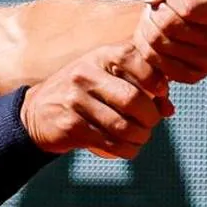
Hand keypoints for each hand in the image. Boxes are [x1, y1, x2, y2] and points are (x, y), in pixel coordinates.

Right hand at [20, 43, 172, 159]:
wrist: (37, 112)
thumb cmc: (84, 93)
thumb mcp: (107, 79)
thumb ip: (140, 87)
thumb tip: (169, 108)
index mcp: (99, 56)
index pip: (133, 57)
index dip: (154, 77)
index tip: (160, 93)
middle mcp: (84, 74)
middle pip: (132, 99)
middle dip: (150, 117)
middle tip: (151, 124)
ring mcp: (74, 100)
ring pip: (123, 126)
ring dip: (140, 138)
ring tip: (140, 138)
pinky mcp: (69, 126)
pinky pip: (109, 143)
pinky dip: (126, 150)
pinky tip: (127, 148)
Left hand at [133, 0, 206, 84]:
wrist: (191, 14)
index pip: (189, 8)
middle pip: (170, 26)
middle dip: (155, 9)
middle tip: (158, 4)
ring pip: (158, 42)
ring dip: (146, 24)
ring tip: (154, 16)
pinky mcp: (193, 76)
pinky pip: (154, 60)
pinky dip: (144, 44)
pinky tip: (152, 32)